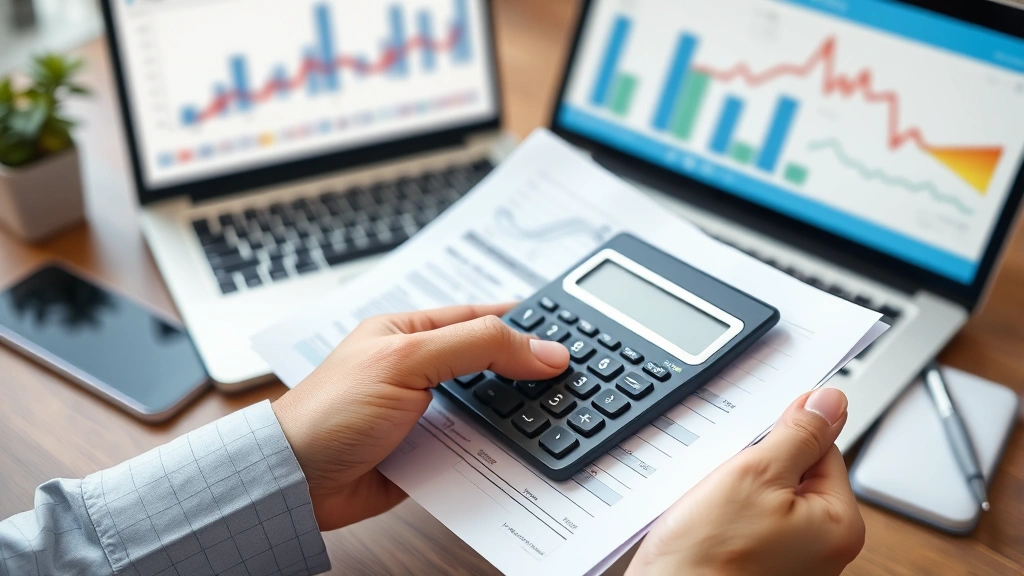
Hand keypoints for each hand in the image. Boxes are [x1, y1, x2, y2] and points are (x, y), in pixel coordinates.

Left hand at [271, 304, 569, 530]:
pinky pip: (473, 449)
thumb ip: (476, 347)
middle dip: (527, 373)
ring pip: (485, 410)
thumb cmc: (330, 412)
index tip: (566, 328)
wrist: (295, 483)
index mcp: (409, 334)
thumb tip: (542, 348)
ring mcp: (423, 414)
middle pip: (488, 365)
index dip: (522, 322)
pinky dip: (497, 452)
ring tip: (558, 414)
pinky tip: (522, 453)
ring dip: (515, 416)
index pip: (478, 318)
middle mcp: (419, 370)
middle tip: (572, 377)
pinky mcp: (427, 453)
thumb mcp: (407, 361)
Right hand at [627, 388, 863, 575]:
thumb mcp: (756, 474)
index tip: (751, 444)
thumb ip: (798, 434)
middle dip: (755, 466)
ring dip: (736, 489)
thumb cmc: (709, 558)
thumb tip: (830, 402)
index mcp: (839, 524)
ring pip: (765, 496)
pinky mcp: (759, 565)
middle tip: (726, 481)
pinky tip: (709, 523)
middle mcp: (823, 548)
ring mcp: (790, 559)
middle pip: (794, 474)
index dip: (780, 438)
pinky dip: (727, 515)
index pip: (822, 449)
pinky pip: (748, 522)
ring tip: (714, 506)